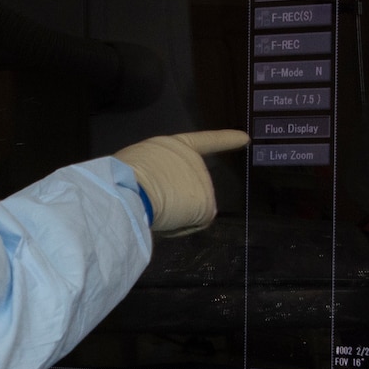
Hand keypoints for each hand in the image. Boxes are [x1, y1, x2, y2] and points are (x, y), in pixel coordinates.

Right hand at [113, 129, 248, 236]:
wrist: (130, 188)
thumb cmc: (123, 177)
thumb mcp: (138, 165)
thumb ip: (155, 175)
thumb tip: (159, 201)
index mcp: (173, 146)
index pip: (204, 141)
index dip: (225, 139)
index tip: (246, 138)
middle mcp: (194, 161)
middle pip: (187, 188)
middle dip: (172, 200)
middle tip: (148, 201)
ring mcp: (204, 182)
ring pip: (188, 210)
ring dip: (172, 216)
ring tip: (152, 208)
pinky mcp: (207, 205)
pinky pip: (193, 224)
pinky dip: (178, 229)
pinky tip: (164, 221)